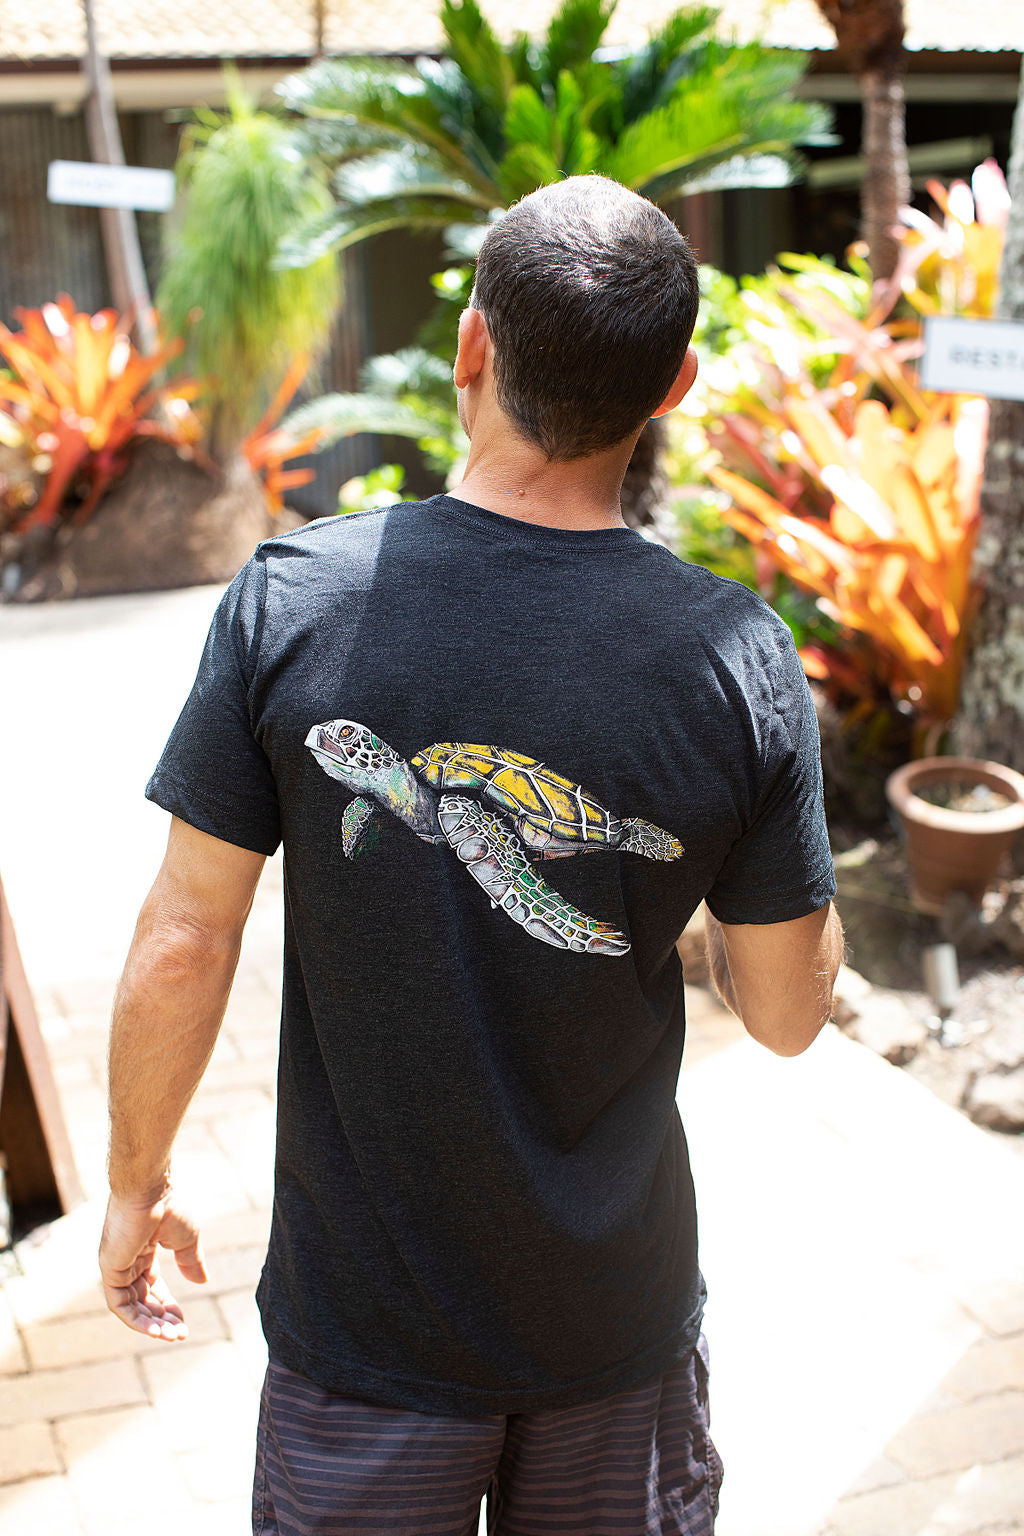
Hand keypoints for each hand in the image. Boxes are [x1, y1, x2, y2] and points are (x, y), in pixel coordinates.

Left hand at [99, 1188, 206, 1340]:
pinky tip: (156, 1329)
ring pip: (131, 1306)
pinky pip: (119, 1304)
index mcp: (143, 1250)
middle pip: (142, 1299)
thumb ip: (191, 1261)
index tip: (183, 1322)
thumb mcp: (187, 1238)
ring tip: (172, 1335)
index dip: (167, 1305)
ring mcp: (116, 1266)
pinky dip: (136, 1319)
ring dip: (151, 1324)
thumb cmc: (169, 1206)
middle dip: (161, 1319)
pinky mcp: (110, 1270)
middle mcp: (127, 1260)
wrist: (150, 1189)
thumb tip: (202, 1282)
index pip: (152, 1286)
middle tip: (180, 1334)